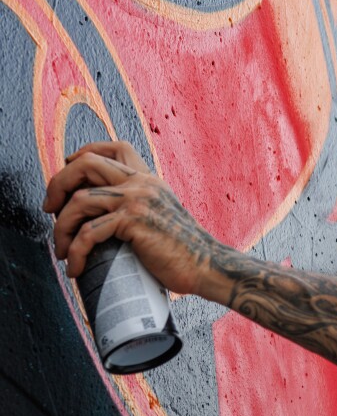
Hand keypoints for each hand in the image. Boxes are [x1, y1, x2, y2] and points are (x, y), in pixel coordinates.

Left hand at [43, 141, 220, 295]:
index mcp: (150, 180)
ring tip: (61, 250)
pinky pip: (89, 234)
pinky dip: (75, 253)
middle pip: (86, 164)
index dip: (84, 153)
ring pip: (80, 200)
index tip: (67, 172)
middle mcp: (143, 184)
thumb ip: (140, 207)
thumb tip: (104, 215)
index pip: (115, 148)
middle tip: (50, 209)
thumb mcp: (163, 217)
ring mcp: (138, 201)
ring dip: (61, 228)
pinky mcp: (134, 222)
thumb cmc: (184, 250)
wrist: (208, 265)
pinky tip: (76, 267)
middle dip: (57, 185)